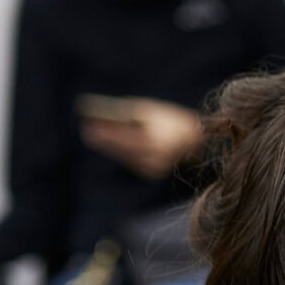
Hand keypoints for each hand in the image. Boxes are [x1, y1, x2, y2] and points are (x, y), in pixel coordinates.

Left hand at [81, 98, 203, 178]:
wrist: (196, 139)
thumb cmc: (168, 119)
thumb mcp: (147, 111)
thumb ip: (125, 114)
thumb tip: (99, 118)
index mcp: (158, 141)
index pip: (127, 138)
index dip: (108, 133)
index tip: (88, 126)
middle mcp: (157, 158)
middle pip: (124, 150)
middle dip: (106, 141)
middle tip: (88, 133)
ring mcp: (156, 168)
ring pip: (126, 157)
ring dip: (111, 147)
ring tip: (93, 135)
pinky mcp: (153, 173)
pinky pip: (132, 162)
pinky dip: (122, 153)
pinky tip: (111, 145)